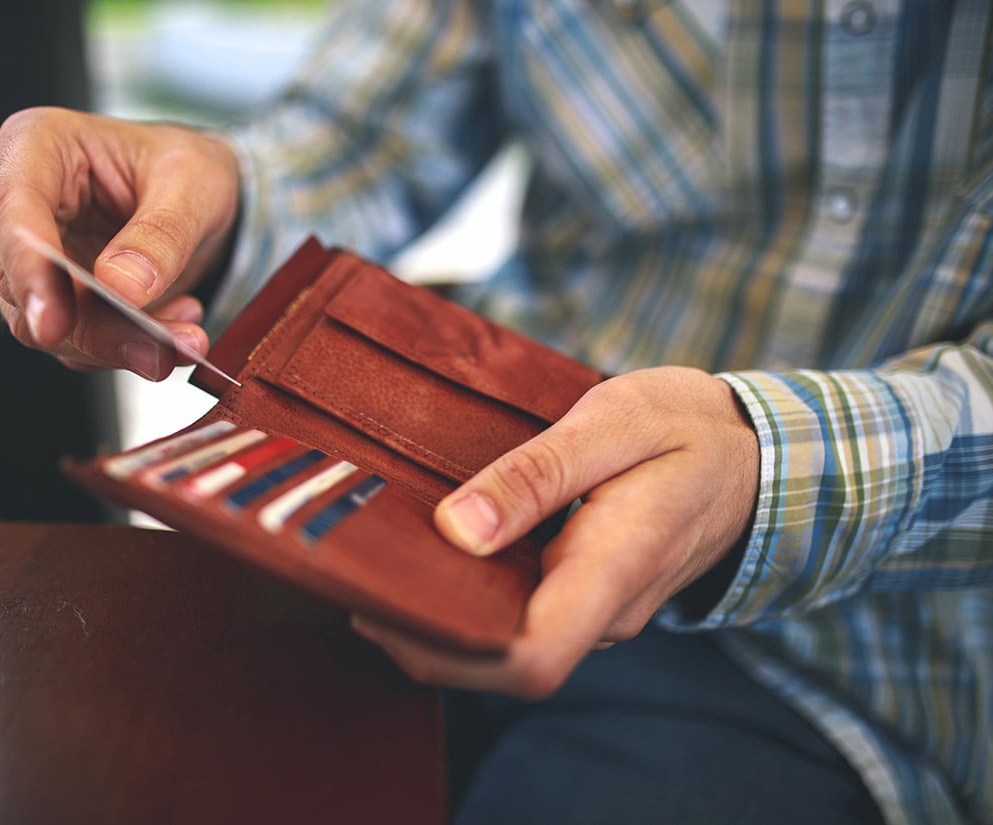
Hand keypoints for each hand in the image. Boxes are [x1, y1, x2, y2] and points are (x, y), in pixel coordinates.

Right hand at [0, 107, 240, 380]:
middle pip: (21, 282)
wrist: (193, 201)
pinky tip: (171, 326)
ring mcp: (23, 260)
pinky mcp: (47, 303)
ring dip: (116, 343)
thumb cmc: (182, 169)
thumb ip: (161, 233)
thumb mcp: (194, 182)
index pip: (8, 210)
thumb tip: (118, 286)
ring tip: (183, 335)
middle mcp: (13, 205)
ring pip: (44, 326)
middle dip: (90, 325)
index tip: (53, 322)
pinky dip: (124, 347)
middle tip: (158, 347)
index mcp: (34, 145)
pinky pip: (73, 344)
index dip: (26, 268)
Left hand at [349, 367, 760, 697]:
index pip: (530, 659)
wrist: (760, 449)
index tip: (379, 604)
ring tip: (371, 560)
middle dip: (418, 637)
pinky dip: (462, 600)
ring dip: (434, 618)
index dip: (445, 652)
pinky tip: (419, 557)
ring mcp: (596, 611)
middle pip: (497, 665)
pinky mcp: (583, 598)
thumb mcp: (614, 421)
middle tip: (349, 575)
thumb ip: (536, 474)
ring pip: (501, 645)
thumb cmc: (686, 425)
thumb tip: (457, 529)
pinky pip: (515, 618)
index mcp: (614, 569)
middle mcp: (604, 610)